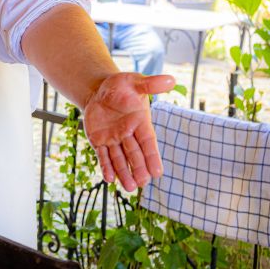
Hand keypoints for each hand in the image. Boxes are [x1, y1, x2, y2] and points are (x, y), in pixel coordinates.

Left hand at [83, 72, 175, 191]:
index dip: (152, 157)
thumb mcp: (134, 82)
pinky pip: (103, 156)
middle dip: (138, 169)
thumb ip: (150, 85)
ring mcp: (114, 139)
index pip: (148, 142)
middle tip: (142, 184)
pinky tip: (109, 179)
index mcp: (140, 123)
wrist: (99, 90)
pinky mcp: (99, 141)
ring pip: (120, 159)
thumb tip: (170, 80)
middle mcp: (128, 134)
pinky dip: (106, 166)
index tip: (157, 172)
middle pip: (135, 154)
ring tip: (129, 188)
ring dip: (124, 173)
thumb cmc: (120, 86)